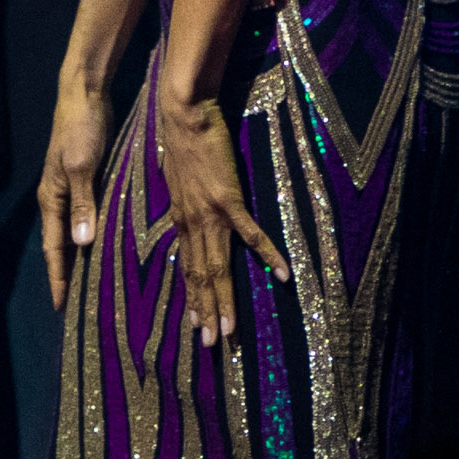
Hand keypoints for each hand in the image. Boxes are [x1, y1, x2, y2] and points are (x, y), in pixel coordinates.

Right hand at [38, 79, 117, 308]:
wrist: (85, 93)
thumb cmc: (80, 128)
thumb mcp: (80, 166)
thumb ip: (82, 203)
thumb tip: (81, 242)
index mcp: (52, 198)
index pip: (54, 248)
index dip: (58, 277)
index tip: (62, 306)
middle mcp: (60, 198)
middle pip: (63, 245)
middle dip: (69, 274)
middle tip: (80, 305)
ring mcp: (74, 188)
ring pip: (77, 231)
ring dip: (84, 256)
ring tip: (97, 282)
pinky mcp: (89, 178)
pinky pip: (91, 215)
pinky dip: (96, 233)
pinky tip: (110, 243)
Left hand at [148, 94, 290, 348]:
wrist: (183, 114)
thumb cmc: (181, 140)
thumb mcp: (175, 176)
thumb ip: (183, 198)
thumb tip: (186, 208)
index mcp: (181, 220)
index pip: (189, 268)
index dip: (194, 299)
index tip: (197, 325)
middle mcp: (192, 224)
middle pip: (201, 276)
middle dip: (207, 312)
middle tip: (212, 344)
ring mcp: (211, 214)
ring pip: (218, 266)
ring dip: (224, 301)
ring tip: (230, 331)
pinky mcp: (229, 199)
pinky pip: (251, 234)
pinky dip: (268, 255)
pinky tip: (282, 274)